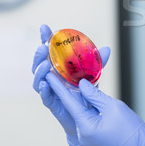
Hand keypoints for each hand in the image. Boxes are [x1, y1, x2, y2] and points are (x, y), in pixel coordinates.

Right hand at [32, 24, 110, 145]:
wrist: (88, 118)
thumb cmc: (86, 94)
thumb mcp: (93, 75)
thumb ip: (98, 63)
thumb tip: (106, 49)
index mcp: (59, 68)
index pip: (50, 51)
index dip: (45, 39)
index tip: (44, 27)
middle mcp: (52, 78)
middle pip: (39, 63)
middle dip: (38, 54)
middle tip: (42, 48)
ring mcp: (51, 91)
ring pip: (38, 79)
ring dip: (38, 71)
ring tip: (43, 65)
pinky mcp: (53, 104)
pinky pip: (45, 97)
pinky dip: (43, 90)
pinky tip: (44, 84)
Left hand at [46, 73, 144, 145]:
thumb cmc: (131, 129)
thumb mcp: (113, 106)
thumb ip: (94, 95)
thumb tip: (82, 85)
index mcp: (85, 127)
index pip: (68, 102)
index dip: (58, 87)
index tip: (49, 75)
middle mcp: (81, 135)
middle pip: (71, 109)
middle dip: (64, 92)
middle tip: (56, 77)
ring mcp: (86, 139)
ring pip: (78, 114)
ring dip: (75, 100)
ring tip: (69, 84)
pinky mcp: (91, 139)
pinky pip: (85, 120)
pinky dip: (84, 108)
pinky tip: (84, 97)